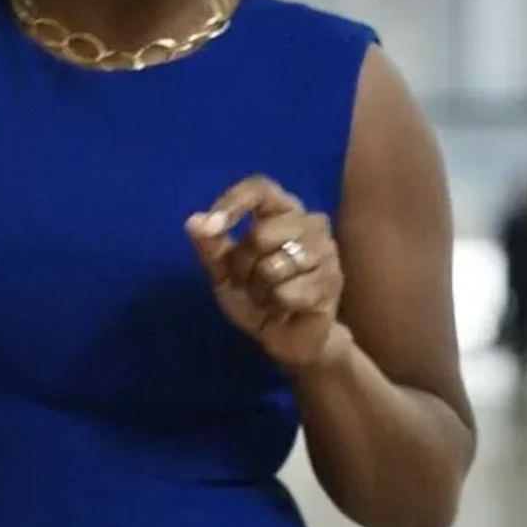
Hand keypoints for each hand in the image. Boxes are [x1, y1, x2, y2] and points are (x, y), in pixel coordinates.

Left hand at [187, 176, 347, 372]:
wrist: (290, 338)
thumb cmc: (258, 298)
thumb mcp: (225, 275)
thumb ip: (211, 247)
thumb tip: (194, 222)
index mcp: (282, 211)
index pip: (260, 188)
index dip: (233, 204)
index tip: (210, 228)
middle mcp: (310, 222)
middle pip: (262, 233)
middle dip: (244, 265)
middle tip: (250, 282)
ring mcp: (326, 250)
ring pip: (275, 265)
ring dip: (261, 289)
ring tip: (270, 296)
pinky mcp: (332, 281)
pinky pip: (288, 292)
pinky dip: (278, 304)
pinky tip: (287, 307)